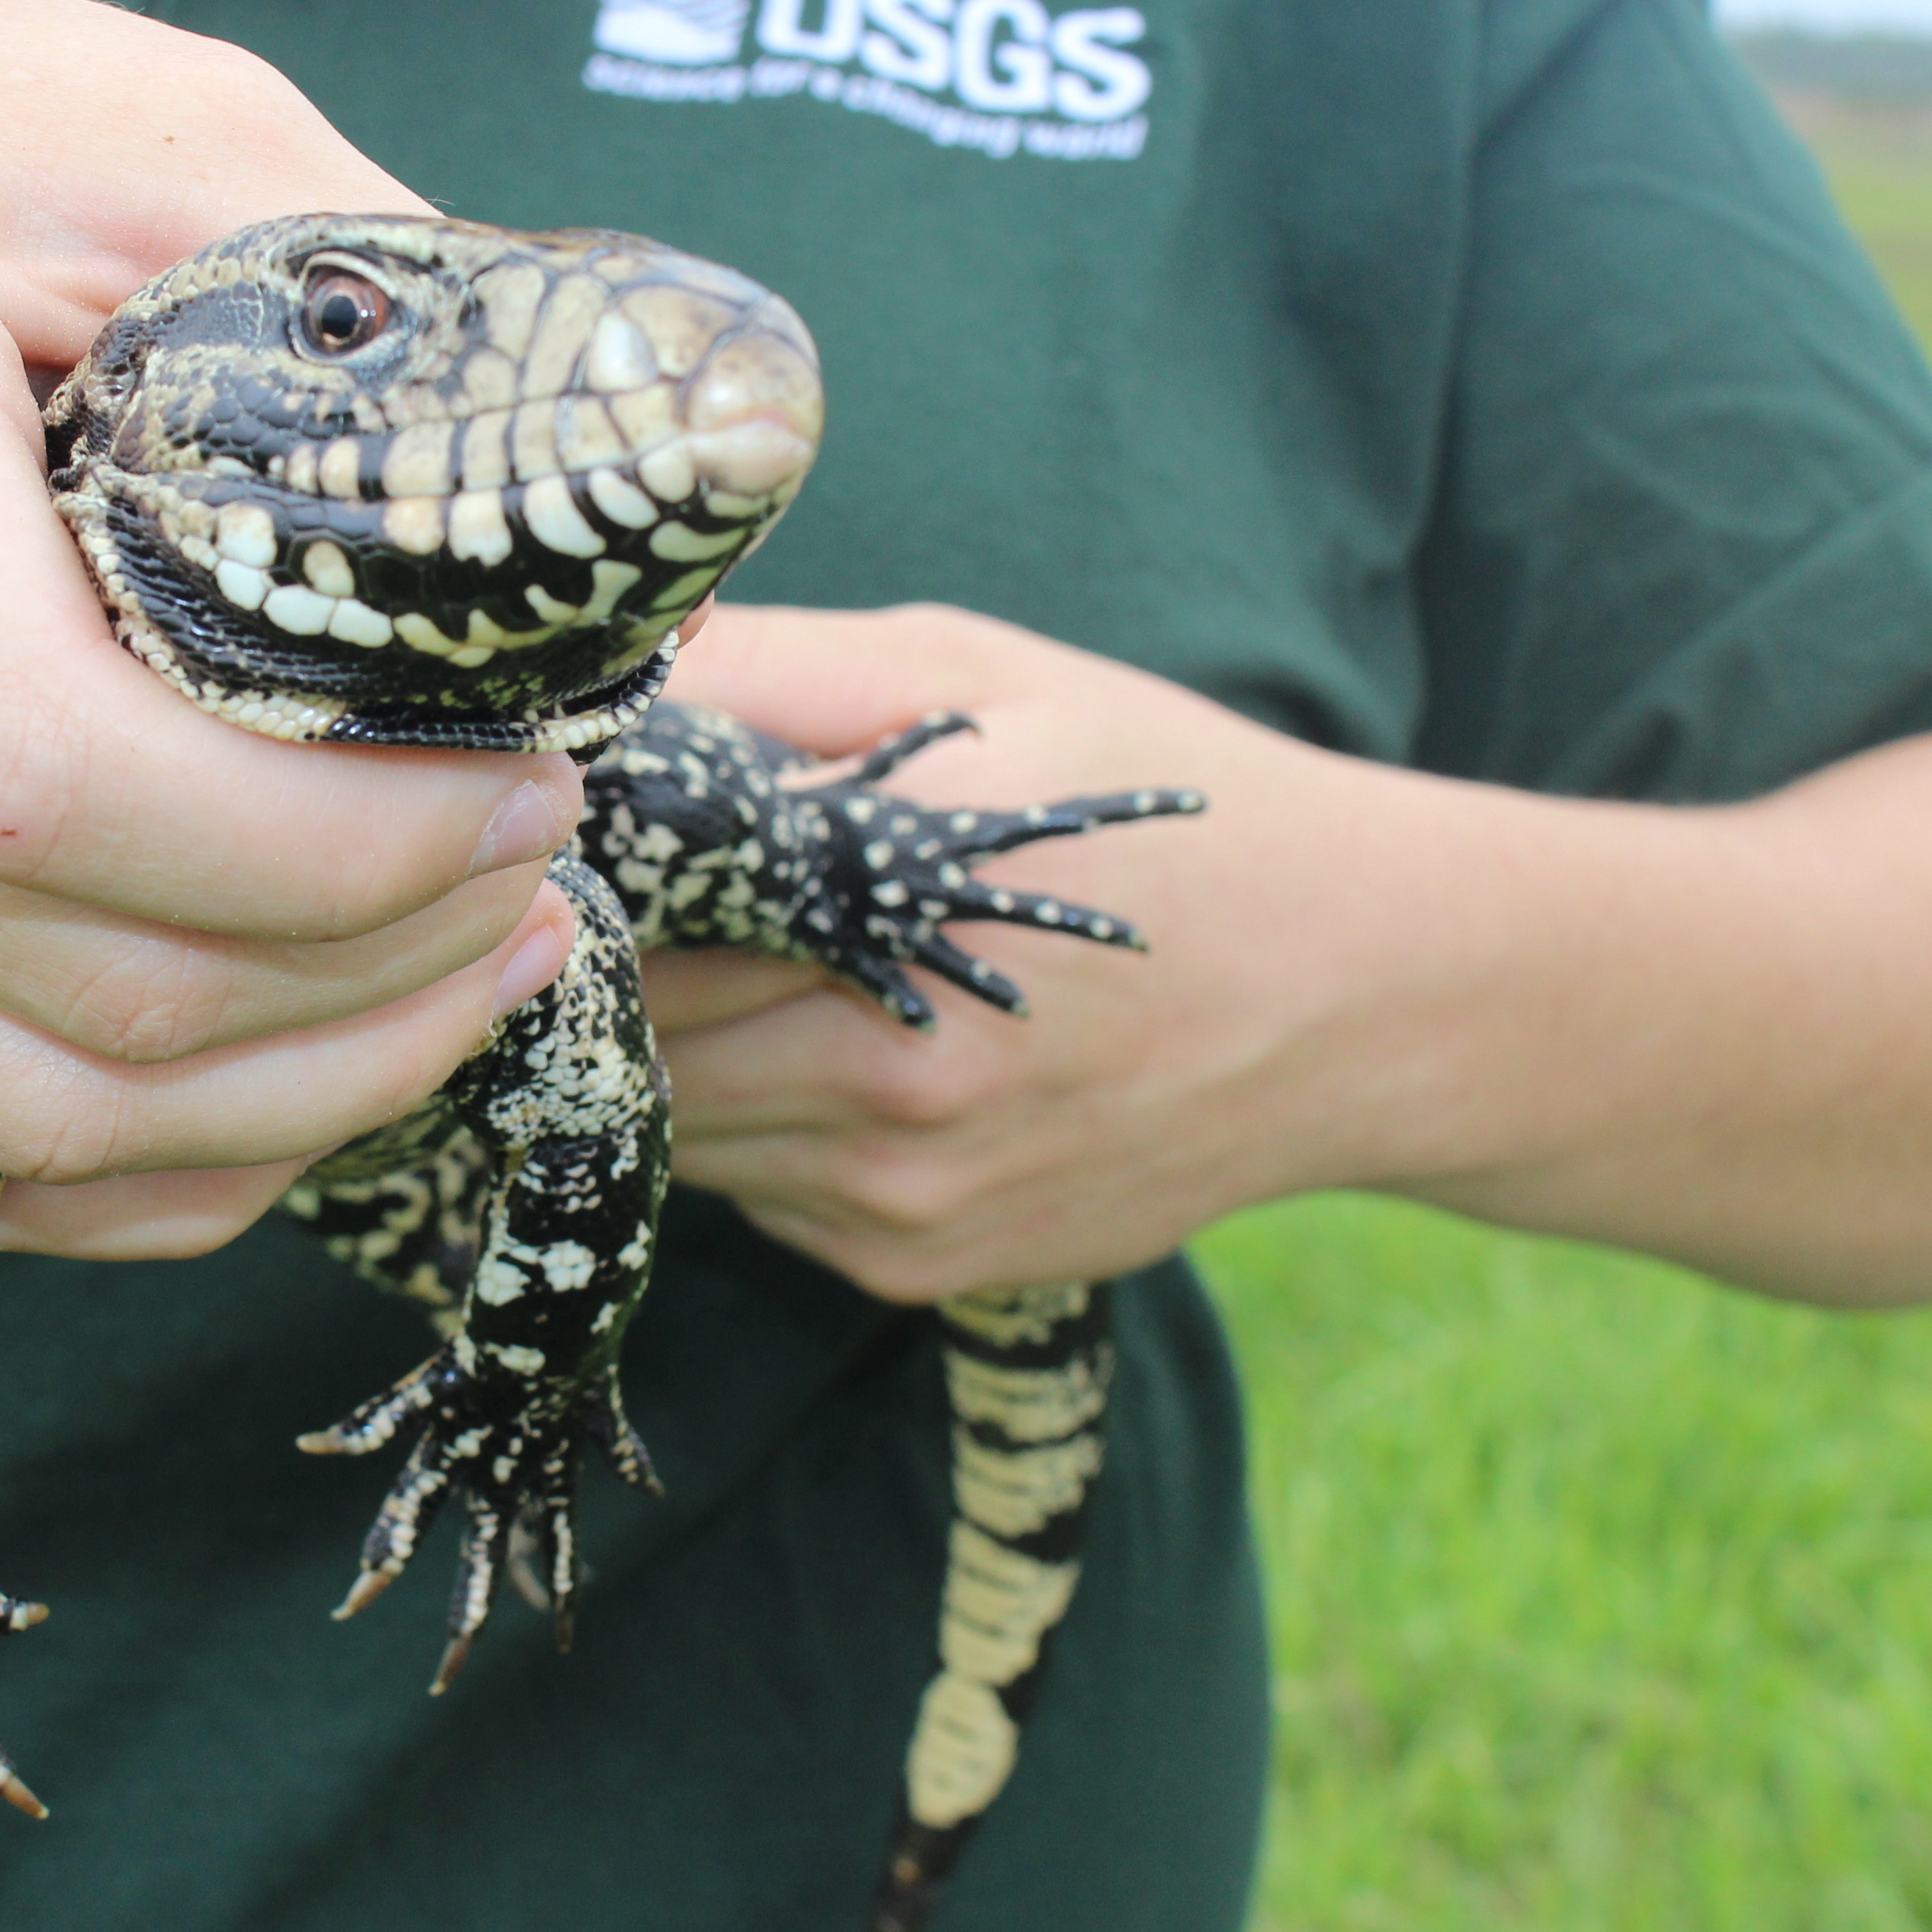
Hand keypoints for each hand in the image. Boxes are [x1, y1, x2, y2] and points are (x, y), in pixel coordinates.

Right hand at [0, 0, 580, 1263]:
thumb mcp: (168, 132)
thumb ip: (396, 319)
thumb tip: (660, 529)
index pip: (53, 779)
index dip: (336, 851)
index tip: (530, 790)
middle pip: (65, 985)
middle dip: (367, 987)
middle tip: (542, 888)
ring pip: (14, 1117)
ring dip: (289, 1095)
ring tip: (463, 977)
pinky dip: (150, 1155)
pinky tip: (299, 1046)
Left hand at [648, 604, 1931, 1308]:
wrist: (1371, 992)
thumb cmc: (1167, 808)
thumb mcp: (990, 683)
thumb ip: (787, 674)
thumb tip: (610, 663)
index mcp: (891, 930)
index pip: (633, 930)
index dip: (578, 883)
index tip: (559, 833)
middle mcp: (892, 1095)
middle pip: (635, 1052)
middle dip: (607, 981)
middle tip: (614, 899)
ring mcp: (907, 1206)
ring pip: (685, 1138)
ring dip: (674, 1061)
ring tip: (734, 965)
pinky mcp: (926, 1268)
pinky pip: (762, 1201)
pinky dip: (759, 1132)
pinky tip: (829, 1049)